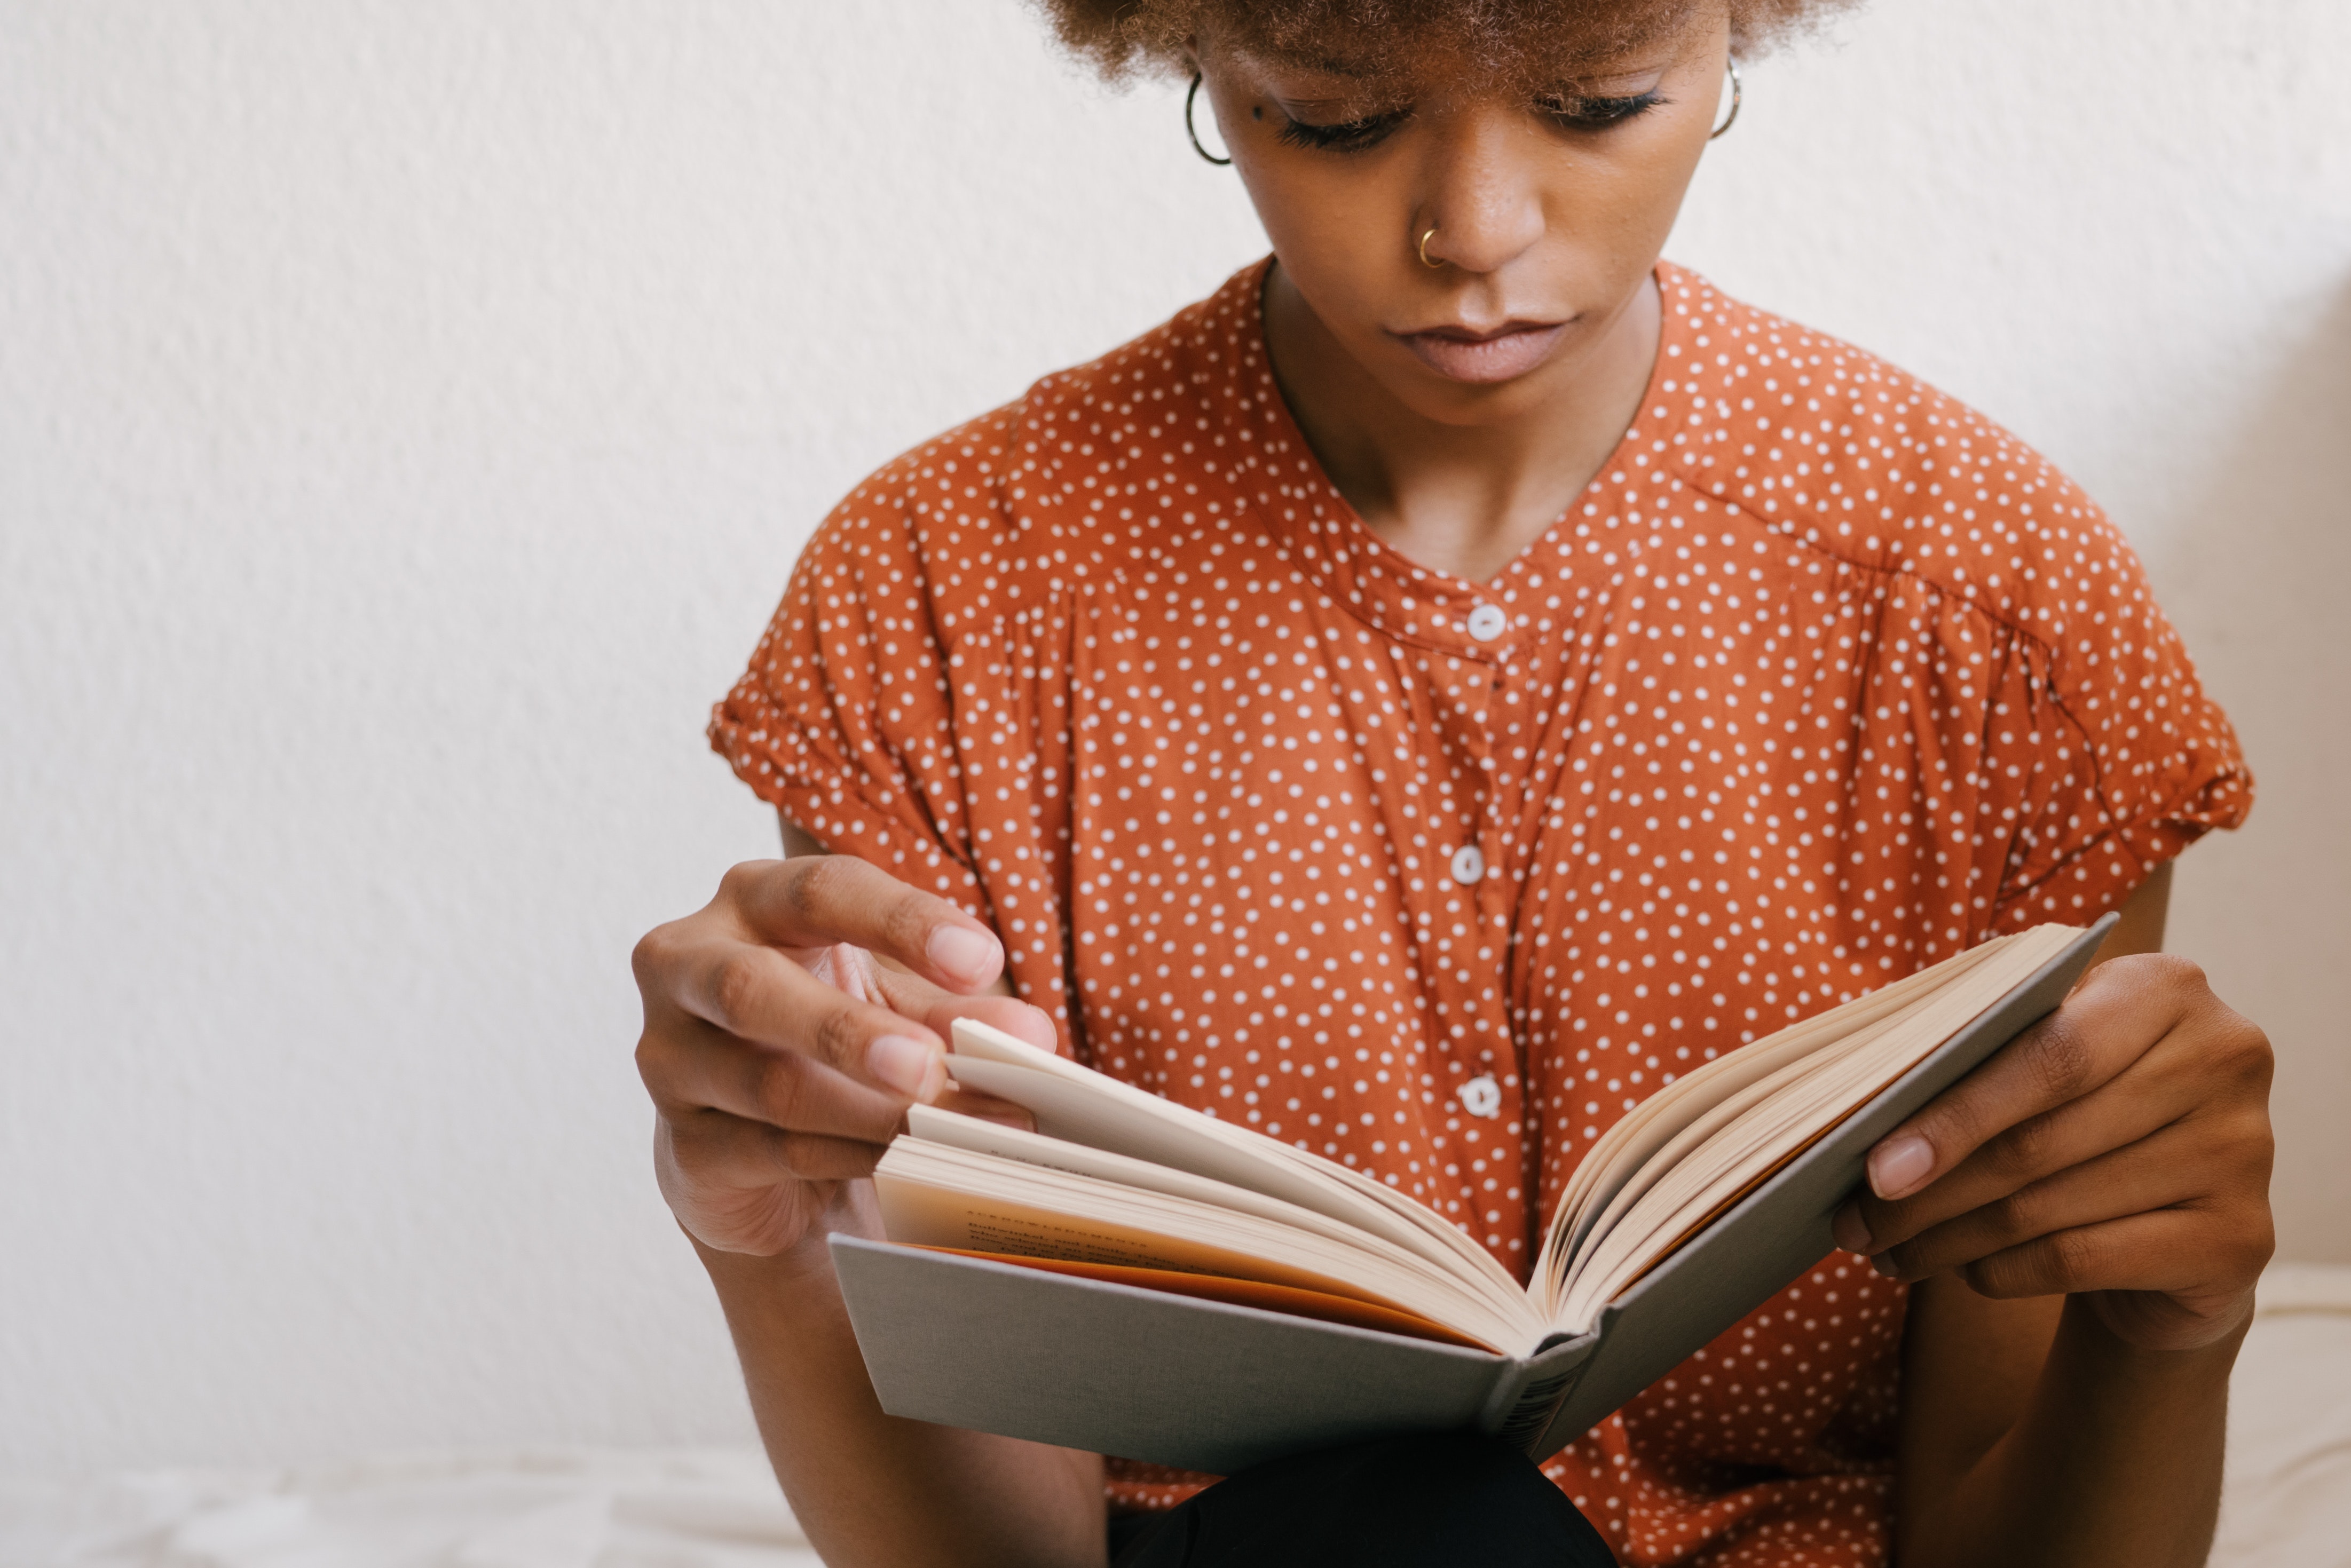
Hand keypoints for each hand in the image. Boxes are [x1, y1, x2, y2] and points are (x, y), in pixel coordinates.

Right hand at [631, 855, 1057, 1257]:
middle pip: (752, 987)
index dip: (902, 921)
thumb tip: (1029, 1038)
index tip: (981, 959)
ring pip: (770, 1085)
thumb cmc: (831, 1036)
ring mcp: (672, 1059)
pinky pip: (771, 1152)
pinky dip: (850, 1156)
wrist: (753, 1143)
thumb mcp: (898, 1007)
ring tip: (952, 1128)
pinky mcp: (684, 1145)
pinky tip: (907, 1162)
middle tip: (932, 1064)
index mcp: (753, 899)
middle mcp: (689, 964)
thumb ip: (956, 1014)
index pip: (821, 890)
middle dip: (848, 1030)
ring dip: (871, 1112)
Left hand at [1833, 953, 2274, 1351]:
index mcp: (2166, 988)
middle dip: (1928, 1192)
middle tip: (1854, 1227)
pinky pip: (2083, 1259)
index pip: (2046, 1056)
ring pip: (2049, 1207)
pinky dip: (2004, 1271)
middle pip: (2039, 1139)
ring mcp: (2243, 1152)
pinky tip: (1965, 1271)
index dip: (1952, 1116)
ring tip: (1889, 1252)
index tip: (1872, 1169)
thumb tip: (1862, 1117)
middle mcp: (2223, 1058)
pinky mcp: (2240, 1240)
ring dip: (1949, 1238)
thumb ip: (1971, 1060)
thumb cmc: (2077, 1114)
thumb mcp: (2036, 1065)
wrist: (2173, 1213)